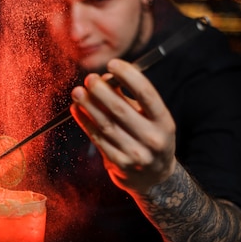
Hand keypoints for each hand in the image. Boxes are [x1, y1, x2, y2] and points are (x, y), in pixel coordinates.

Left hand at [70, 58, 176, 194]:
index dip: (128, 75)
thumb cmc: (149, 137)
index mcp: (164, 122)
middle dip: (101, 91)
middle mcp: (152, 139)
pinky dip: (85, 122)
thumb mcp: (150, 118)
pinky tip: (76, 109)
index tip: (113, 63)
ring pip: (105, 125)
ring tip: (77, 92)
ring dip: (88, 106)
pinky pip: (97, 139)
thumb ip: (130, 99)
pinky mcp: (119, 164)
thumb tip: (104, 79)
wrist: (154, 178)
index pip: (146, 94)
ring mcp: (135, 154)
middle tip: (89, 78)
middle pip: (121, 110)